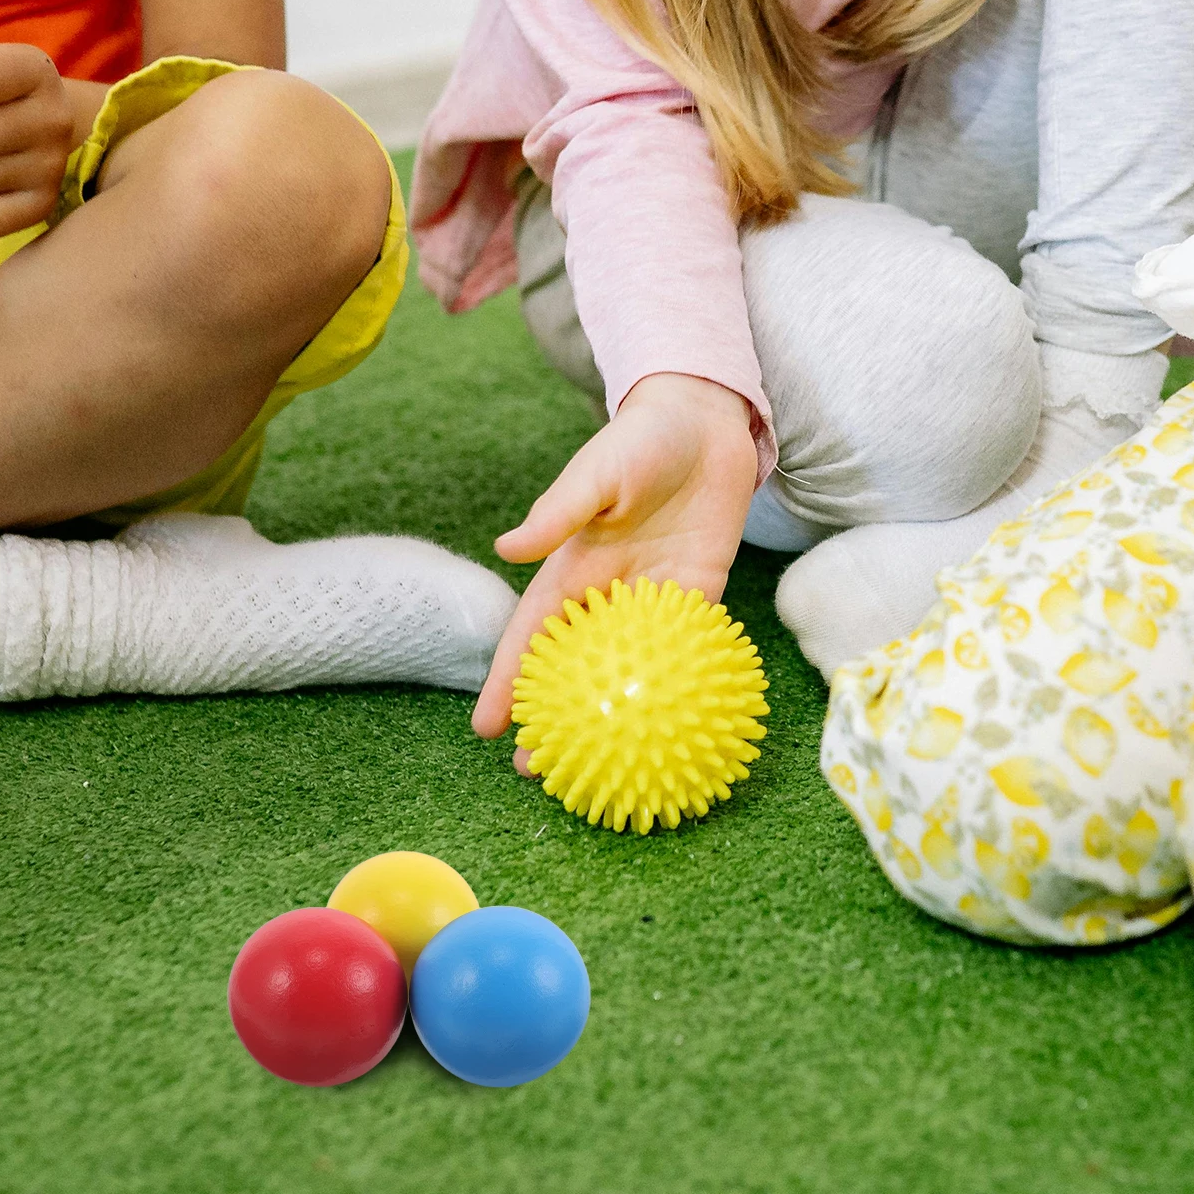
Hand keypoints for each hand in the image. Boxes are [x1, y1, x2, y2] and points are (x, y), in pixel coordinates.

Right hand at [474, 373, 759, 760]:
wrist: (706, 422)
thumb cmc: (642, 440)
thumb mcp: (596, 473)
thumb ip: (558, 512)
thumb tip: (507, 547)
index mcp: (572, 569)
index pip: (531, 637)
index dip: (508, 682)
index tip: (487, 728)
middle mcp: (608, 594)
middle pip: (574, 669)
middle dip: (554, 718)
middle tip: (539, 771)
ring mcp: (654, 598)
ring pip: (628, 671)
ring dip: (616, 715)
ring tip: (607, 764)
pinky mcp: (699, 594)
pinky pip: (688, 649)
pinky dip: (680, 684)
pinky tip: (680, 723)